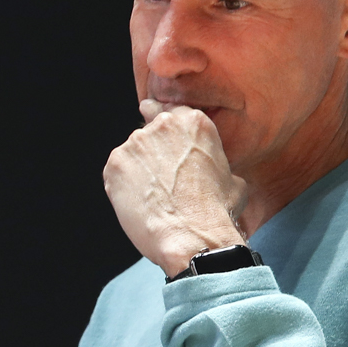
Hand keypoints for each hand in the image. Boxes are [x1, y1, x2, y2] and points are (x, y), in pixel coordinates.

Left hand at [103, 101, 248, 275]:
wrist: (191, 235)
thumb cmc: (217, 211)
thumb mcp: (233, 180)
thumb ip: (215, 164)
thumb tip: (214, 173)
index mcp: (194, 122)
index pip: (170, 111)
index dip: (163, 124)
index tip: (157, 129)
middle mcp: (162, 125)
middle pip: (148, 132)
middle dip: (152, 151)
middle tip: (160, 177)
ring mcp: (135, 143)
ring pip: (131, 153)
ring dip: (137, 170)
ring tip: (153, 197)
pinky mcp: (114, 164)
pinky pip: (115, 172)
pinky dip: (123, 185)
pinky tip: (138, 203)